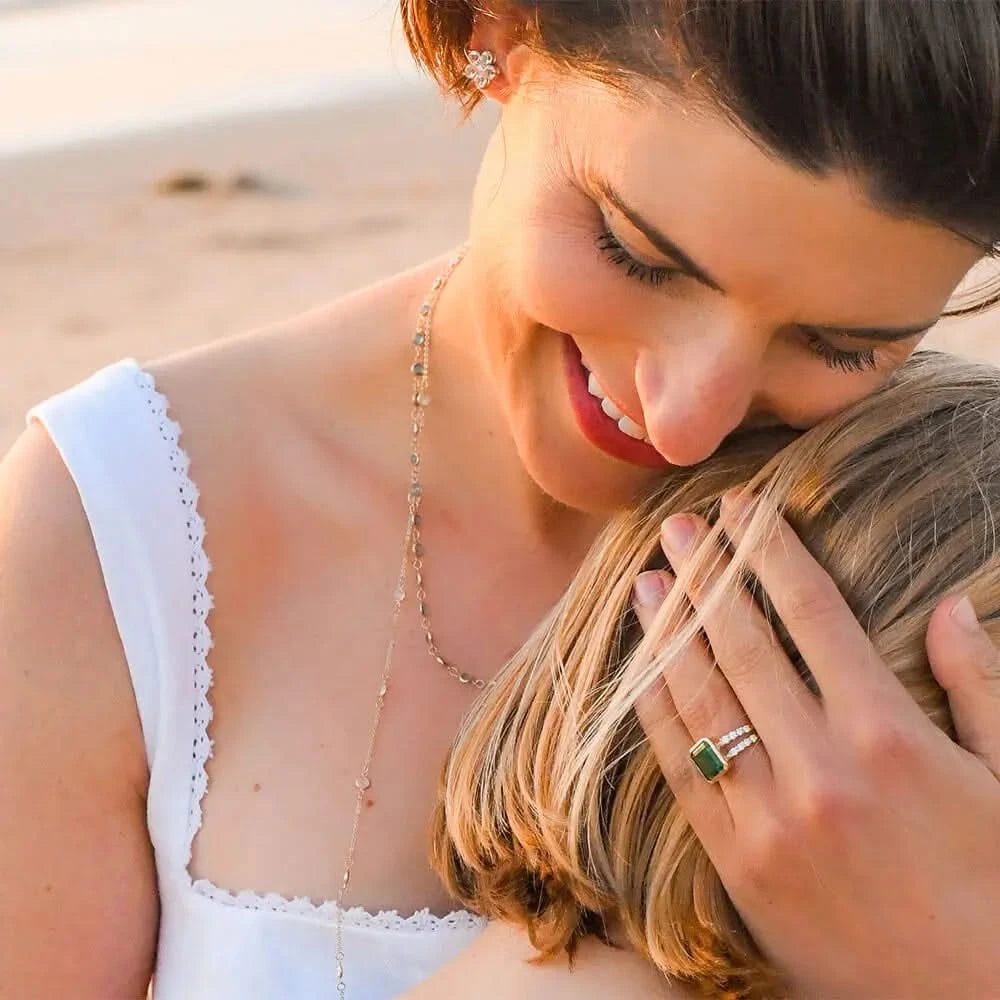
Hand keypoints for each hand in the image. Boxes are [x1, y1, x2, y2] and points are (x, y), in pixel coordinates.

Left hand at [632, 493, 999, 999]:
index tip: (743, 513)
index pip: (813, 615)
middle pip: (744, 645)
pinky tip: (638, 673)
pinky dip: (656, 715)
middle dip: (708, 577)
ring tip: (647, 583)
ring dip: (668, 635)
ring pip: (702, 703)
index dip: (772, 554)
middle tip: (677, 528)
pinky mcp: (739, 865)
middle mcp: (819, 769)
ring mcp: (770, 820)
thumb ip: (979, 687)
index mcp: (890, 735)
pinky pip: (683, 773)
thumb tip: (951, 607)